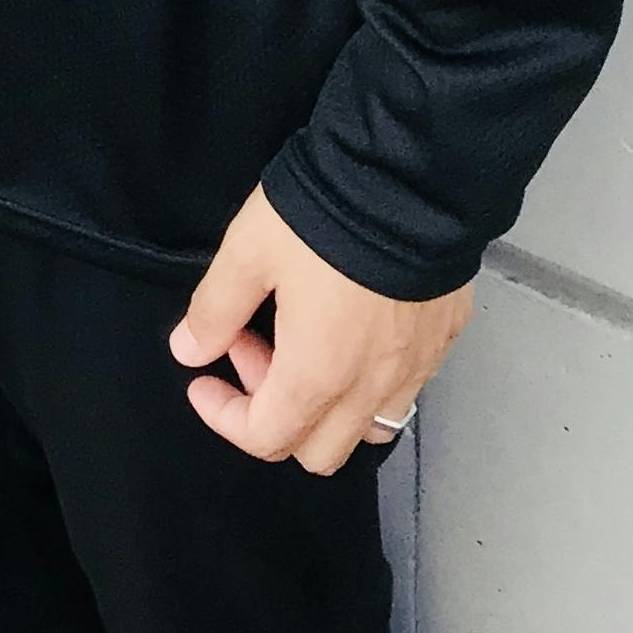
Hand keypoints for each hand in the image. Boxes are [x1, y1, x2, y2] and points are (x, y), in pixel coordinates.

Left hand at [168, 183, 471, 473]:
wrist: (411, 180)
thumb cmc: (323, 218)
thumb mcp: (248, 251)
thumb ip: (215, 309)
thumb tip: (189, 350)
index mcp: (318, 374)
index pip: (265, 437)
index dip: (223, 416)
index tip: (203, 380)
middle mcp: (372, 388)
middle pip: (318, 452)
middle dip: (273, 413)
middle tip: (253, 348)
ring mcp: (415, 370)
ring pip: (367, 430)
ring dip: (326, 407)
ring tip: (302, 344)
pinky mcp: (442, 343)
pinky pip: (403, 391)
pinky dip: (368, 383)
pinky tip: (350, 329)